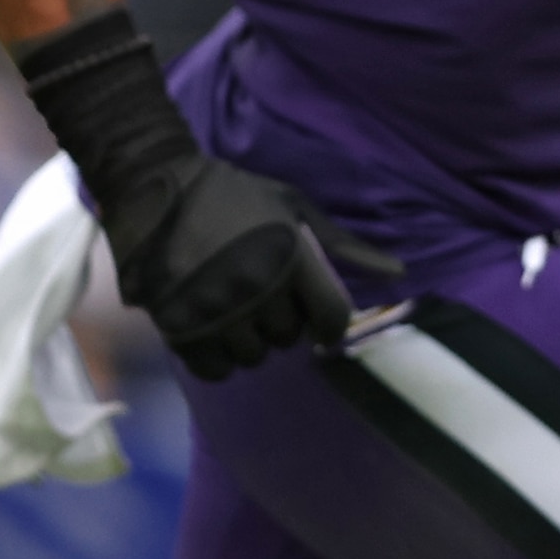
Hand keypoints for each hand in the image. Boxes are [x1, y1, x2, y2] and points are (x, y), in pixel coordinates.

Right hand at [88, 147, 376, 381]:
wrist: (160, 188)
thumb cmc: (235, 195)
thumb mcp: (295, 207)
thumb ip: (344, 244)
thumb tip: (399, 273)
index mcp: (291, 255)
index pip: (333, 317)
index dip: (330, 323)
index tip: (318, 319)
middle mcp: (258, 287)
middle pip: (290, 337)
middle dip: (283, 321)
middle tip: (263, 294)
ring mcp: (217, 309)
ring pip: (254, 356)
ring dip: (250, 340)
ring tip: (236, 308)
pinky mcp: (179, 325)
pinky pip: (215, 370)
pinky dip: (218, 358)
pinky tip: (213, 329)